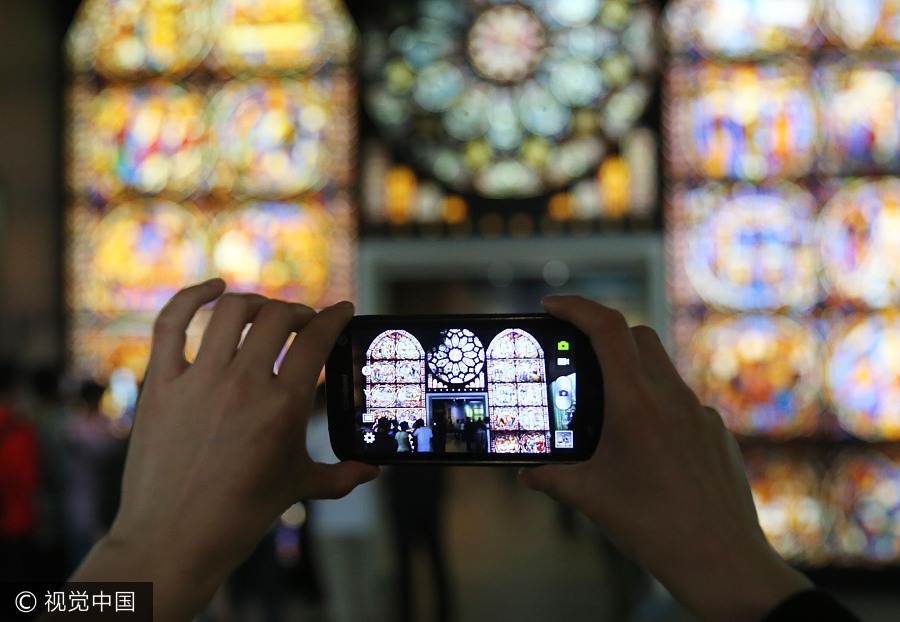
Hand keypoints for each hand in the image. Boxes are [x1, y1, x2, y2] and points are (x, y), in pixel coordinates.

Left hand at [70, 279, 378, 619]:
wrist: (175, 540)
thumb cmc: (241, 516)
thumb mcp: (298, 487)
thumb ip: (342, 475)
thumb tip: (372, 471)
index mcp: (284, 406)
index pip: (318, 339)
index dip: (336, 316)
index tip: (343, 310)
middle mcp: (243, 385)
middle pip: (278, 317)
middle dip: (299, 311)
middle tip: (303, 322)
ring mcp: (198, 381)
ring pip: (232, 312)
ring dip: (256, 303)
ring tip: (265, 312)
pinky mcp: (161, 384)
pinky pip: (171, 323)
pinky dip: (192, 297)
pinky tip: (212, 288)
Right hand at [518, 295, 811, 621]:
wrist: (722, 562)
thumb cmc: (654, 528)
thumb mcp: (591, 499)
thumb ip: (552, 477)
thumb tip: (526, 473)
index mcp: (635, 403)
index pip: (606, 328)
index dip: (576, 306)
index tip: (551, 305)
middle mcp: (671, 397)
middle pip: (637, 334)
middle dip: (604, 332)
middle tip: (576, 351)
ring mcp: (699, 412)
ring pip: (662, 366)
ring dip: (632, 368)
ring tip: (607, 402)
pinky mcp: (717, 431)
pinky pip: (682, 400)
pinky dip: (657, 403)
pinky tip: (646, 442)